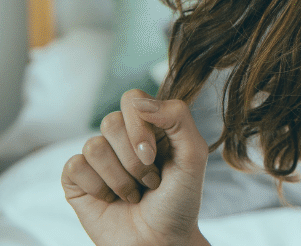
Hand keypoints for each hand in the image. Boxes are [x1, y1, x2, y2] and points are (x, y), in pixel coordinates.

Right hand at [61, 90, 208, 245]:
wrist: (160, 241)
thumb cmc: (180, 200)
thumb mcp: (193, 157)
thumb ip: (178, 118)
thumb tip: (141, 102)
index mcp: (151, 126)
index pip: (133, 99)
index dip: (140, 126)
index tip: (154, 155)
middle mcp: (122, 138)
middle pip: (111, 121)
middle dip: (134, 158)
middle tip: (150, 179)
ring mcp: (99, 158)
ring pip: (93, 146)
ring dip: (120, 178)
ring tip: (134, 193)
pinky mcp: (77, 179)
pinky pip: (75, 166)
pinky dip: (98, 188)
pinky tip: (111, 199)